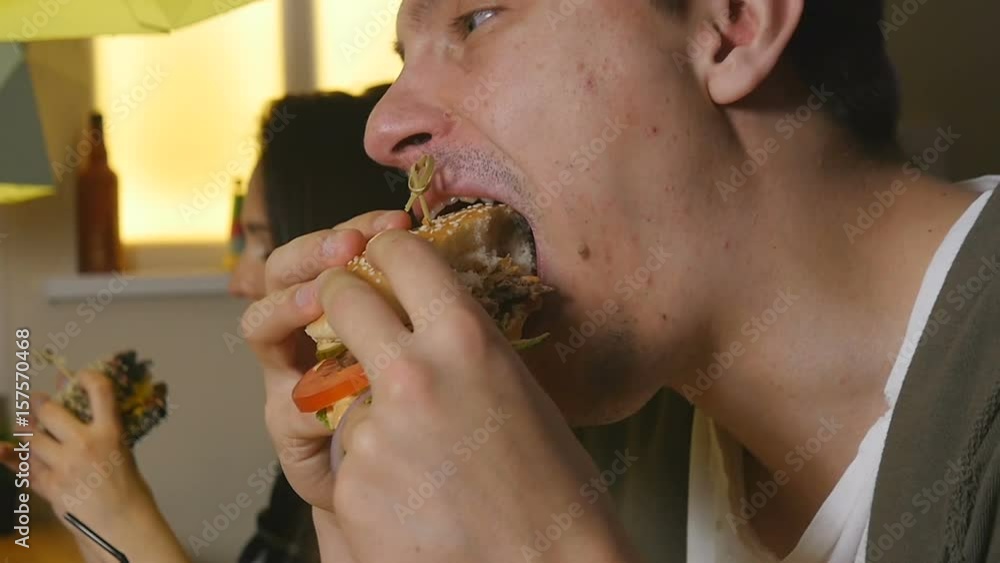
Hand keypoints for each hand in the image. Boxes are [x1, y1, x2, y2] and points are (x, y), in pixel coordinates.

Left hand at [0, 371, 186, 562]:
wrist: (121, 522)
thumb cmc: (126, 485)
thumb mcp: (121, 449)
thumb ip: (100, 425)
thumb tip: (80, 401)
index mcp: (111, 432)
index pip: (100, 391)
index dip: (87, 377)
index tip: (79, 377)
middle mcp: (86, 444)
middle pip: (50, 412)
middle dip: (38, 404)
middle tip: (35, 402)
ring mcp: (65, 465)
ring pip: (32, 439)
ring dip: (27, 432)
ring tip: (28, 428)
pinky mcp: (50, 485)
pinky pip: (23, 467)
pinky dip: (12, 458)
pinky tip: (3, 450)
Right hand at [244, 209, 411, 511]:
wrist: (418, 482)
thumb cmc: (436, 407)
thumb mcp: (438, 342)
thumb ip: (427, 298)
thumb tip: (446, 244)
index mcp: (350, 300)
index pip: (342, 248)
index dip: (366, 227)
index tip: (398, 221)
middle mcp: (308, 331)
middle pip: (285, 269)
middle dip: (316, 249)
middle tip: (351, 245)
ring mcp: (292, 376)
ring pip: (263, 325)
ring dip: (289, 305)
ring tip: (319, 299)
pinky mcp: (290, 427)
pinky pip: (286, 405)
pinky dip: (306, 399)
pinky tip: (329, 396)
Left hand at [251, 217, 637, 561]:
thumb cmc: (552, 491)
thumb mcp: (519, 391)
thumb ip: (462, 348)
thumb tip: (425, 321)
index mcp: (465, 340)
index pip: (399, 254)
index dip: (385, 253)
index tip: (379, 259)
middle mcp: (412, 375)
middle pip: (341, 297)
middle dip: (340, 300)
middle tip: (354, 316)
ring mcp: (372, 432)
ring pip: (339, 388)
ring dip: (363, 407)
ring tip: (419, 455)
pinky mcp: (348, 487)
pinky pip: (344, 457)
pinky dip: (365, 470)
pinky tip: (411, 494)